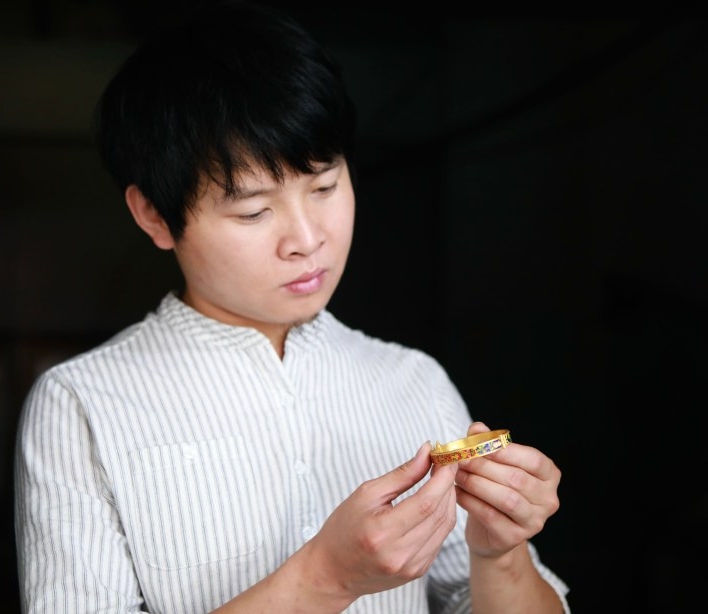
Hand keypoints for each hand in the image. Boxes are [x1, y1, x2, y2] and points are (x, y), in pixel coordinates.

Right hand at [307, 442, 457, 600]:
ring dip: (448, 500)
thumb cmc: (343, 528)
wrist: (333, 571)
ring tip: (441, 481)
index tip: (447, 459)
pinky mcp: (418, 572)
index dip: (442, 478)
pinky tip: (435, 503)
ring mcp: (411, 567)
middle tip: (445, 464)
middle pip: (439, 514)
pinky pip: (439, 539)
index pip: (426, 502)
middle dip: (447, 485)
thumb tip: (426, 453)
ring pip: (444, 527)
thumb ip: (401, 475)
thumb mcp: (366, 494)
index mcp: (382, 532)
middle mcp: (400, 554)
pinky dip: (442, 517)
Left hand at [454, 422, 560, 557]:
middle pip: (517, 479)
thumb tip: (477, 428)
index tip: (479, 445)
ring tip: (458, 475)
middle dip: (484, 466)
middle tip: (460, 459)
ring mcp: (535, 521)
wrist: (490, 531)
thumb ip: (486, 443)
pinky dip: (471, 502)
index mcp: (549, 475)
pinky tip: (457, 492)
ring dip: (477, 484)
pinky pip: (491, 517)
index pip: (533, 460)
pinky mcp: (515, 538)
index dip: (506, 451)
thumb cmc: (495, 488)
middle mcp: (548, 499)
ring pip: (506, 499)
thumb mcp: (493, 463)